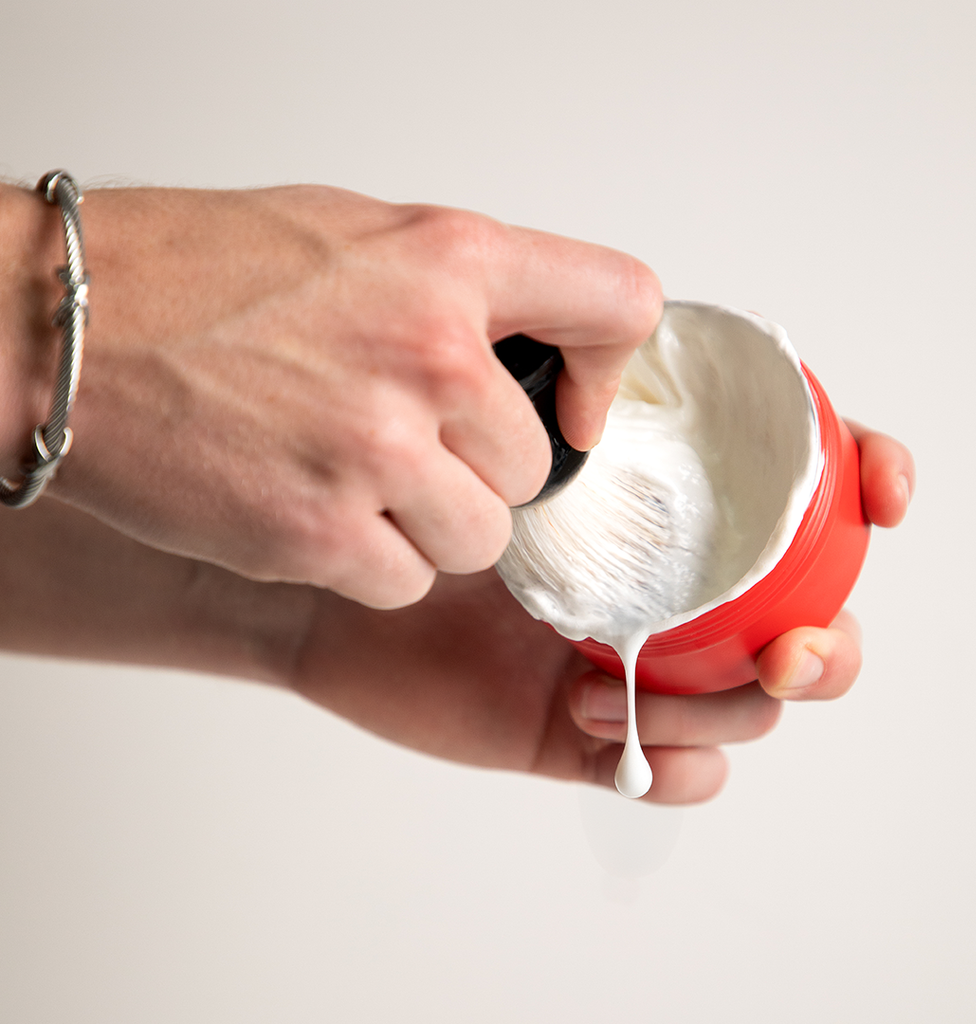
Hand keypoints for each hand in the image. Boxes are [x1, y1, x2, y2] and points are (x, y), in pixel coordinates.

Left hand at [0, 424, 910, 805]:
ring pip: (733, 698)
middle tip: (794, 638)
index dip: (861, 485)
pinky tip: (625, 738)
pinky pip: (653, 768)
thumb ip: (558, 347)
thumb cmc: (382, 447)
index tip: (883, 489)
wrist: (300, 545)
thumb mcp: (477, 375)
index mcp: (655, 488)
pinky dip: (670, 768)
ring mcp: (613, 651)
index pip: (794, 487)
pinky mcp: (563, 721)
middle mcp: (650, 573)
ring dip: (744, 704)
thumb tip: (624, 366)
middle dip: (826, 632)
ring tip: (684, 683)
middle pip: (788, 611)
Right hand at [2, 183, 661, 608]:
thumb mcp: (358, 237)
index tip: (579, 405)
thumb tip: (542, 353)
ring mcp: (378, 449)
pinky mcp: (323, 534)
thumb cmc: (202, 275)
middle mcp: (430, 354)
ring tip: (350, 481)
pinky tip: (311, 512)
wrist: (70, 330)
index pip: (620, 305)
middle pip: (535, 467)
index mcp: (452, 262)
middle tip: (403, 446)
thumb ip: (461, 291)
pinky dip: (368, 564)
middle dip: (479, 473)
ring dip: (428, 527)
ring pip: (479, 540)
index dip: (610, 369)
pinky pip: (405, 582)